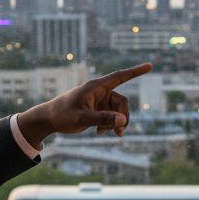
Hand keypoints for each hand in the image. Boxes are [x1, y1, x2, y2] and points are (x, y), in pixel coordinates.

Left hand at [17, 63, 150, 145]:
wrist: (48, 120)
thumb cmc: (63, 115)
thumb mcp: (83, 118)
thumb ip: (104, 119)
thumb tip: (124, 120)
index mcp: (96, 87)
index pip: (120, 76)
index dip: (136, 71)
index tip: (150, 65)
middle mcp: (100, 92)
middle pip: (122, 102)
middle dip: (123, 117)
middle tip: (119, 134)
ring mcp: (99, 101)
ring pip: (117, 112)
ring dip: (114, 124)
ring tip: (104, 134)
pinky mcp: (96, 110)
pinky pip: (110, 117)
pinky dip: (108, 126)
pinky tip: (98, 134)